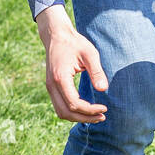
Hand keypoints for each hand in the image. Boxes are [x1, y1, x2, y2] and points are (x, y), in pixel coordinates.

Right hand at [35, 4, 108, 122]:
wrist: (56, 36)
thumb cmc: (74, 43)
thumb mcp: (89, 53)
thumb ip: (96, 71)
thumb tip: (103, 89)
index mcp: (60, 78)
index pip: (74, 103)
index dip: (90, 110)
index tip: (104, 108)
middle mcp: (52, 86)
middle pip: (67, 113)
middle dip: (85, 118)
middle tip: (102, 116)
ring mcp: (50, 88)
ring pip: (62, 113)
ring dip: (78, 117)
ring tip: (96, 116)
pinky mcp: (52, 88)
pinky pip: (60, 107)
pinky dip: (72, 112)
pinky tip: (86, 110)